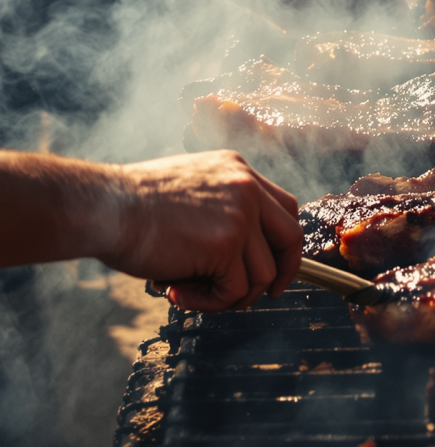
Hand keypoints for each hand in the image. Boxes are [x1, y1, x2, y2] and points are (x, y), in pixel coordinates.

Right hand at [102, 151, 302, 311]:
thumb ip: (219, 206)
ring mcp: (240, 215)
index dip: (283, 242)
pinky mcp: (225, 245)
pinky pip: (234, 290)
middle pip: (290, 237)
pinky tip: (177, 293)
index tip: (274, 266)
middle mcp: (247, 187)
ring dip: (230, 295)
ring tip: (191, 292)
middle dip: (283, 272)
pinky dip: (210, 303)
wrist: (105, 206)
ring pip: (263, 273)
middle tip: (260, 295)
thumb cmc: (131, 204)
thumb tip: (235, 252)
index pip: (284, 207)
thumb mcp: (190, 187)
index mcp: (238, 170)